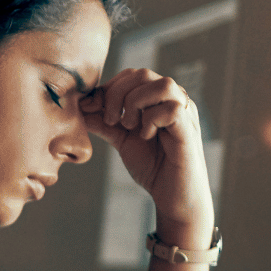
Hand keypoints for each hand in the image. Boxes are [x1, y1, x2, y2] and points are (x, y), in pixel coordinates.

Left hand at [78, 68, 213, 241]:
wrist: (173, 196)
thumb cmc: (152, 166)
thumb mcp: (121, 139)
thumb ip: (104, 122)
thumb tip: (81, 106)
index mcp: (157, 98)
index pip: (131, 76)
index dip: (108, 88)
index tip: (90, 107)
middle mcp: (173, 100)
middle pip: (142, 74)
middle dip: (116, 95)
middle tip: (110, 120)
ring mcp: (184, 112)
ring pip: (162, 84)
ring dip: (136, 103)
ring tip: (129, 126)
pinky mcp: (189, 129)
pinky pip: (172, 109)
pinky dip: (152, 120)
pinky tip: (147, 136)